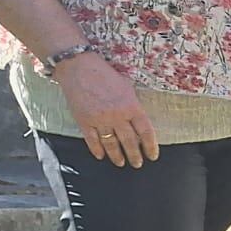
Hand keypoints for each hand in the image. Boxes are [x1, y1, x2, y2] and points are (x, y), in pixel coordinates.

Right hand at [57, 53, 157, 167]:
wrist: (78, 67)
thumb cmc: (104, 74)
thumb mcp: (127, 88)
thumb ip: (134, 106)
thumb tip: (139, 123)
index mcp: (132, 107)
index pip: (146, 132)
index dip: (151, 147)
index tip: (152, 156)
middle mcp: (117, 116)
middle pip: (130, 142)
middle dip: (135, 156)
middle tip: (137, 164)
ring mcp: (100, 120)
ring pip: (111, 144)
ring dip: (117, 156)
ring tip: (121, 163)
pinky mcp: (84, 121)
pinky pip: (92, 141)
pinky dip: (97, 150)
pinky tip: (101, 156)